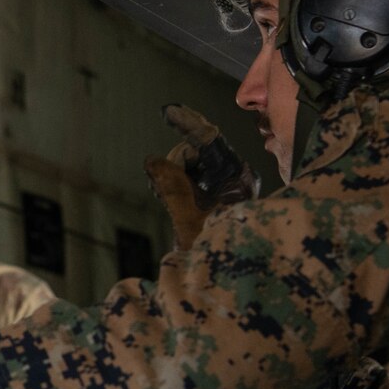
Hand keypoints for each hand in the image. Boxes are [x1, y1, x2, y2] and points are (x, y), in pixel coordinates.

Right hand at [144, 104, 255, 248]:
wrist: (229, 278)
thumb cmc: (216, 250)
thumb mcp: (188, 217)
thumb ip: (170, 186)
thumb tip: (152, 160)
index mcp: (237, 178)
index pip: (210, 139)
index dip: (187, 123)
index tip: (168, 110)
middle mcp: (235, 177)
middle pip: (195, 152)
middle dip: (175, 166)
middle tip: (167, 193)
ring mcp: (227, 186)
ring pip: (189, 166)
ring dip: (175, 180)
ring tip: (178, 207)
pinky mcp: (218, 195)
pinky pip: (190, 179)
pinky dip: (178, 187)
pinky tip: (178, 205)